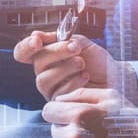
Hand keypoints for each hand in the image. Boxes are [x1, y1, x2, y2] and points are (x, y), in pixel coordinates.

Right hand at [15, 31, 136, 101]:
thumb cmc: (98, 62)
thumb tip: (36, 35)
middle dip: (56, 52)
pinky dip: (73, 82)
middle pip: (37, 63)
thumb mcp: (81, 43)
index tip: (38, 40)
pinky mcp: (60, 103)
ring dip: (64, 68)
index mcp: (46, 56)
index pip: (23, 52)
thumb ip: (61, 38)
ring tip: (82, 63)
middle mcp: (45, 73)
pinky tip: (85, 76)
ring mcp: (51, 89)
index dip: (26, 46)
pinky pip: (58, 93)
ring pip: (44, 80)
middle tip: (75, 48)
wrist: (115, 78)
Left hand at [42, 88, 137, 137]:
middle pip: (53, 129)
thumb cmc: (129, 119)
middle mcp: (75, 136)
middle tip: (85, 128)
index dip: (57, 111)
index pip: (48, 112)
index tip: (66, 114)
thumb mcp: (109, 96)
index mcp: (80, 114)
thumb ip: (80, 94)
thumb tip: (58, 100)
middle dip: (65, 127)